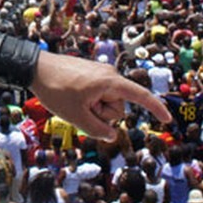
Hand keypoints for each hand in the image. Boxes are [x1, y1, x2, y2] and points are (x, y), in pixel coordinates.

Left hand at [29, 51, 171, 140]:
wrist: (34, 67)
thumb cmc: (55, 89)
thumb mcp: (76, 117)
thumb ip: (98, 130)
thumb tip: (111, 135)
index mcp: (110, 81)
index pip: (140, 95)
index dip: (156, 108)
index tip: (168, 120)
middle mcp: (109, 74)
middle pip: (118, 108)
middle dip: (103, 114)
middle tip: (81, 107)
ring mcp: (100, 73)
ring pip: (106, 103)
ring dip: (93, 109)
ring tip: (74, 100)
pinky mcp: (91, 75)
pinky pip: (97, 96)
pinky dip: (89, 102)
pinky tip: (72, 97)